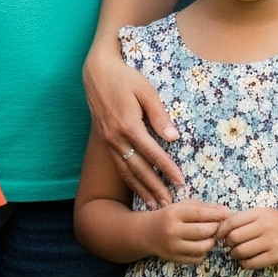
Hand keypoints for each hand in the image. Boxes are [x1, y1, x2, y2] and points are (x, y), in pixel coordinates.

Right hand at [83, 43, 183, 205]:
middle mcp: (116, 137)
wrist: (97, 72)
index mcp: (128, 125)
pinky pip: (118, 165)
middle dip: (155, 187)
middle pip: (138, 169)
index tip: (180, 181)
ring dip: (141, 189)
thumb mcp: (146, 91)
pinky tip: (138, 189)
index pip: (153, 153)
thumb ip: (159, 116)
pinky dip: (129, 180)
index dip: (167, 168)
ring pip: (126, 171)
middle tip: (169, 204)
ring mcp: (109, 141)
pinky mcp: (105, 141)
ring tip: (155, 205)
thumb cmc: (125, 77)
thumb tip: (173, 138)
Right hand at [143, 200, 228, 263]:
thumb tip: (226, 212)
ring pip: (202, 248)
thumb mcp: (183, 206)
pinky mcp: (175, 259)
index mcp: (174, 214)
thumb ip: (204, 207)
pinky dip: (204, 252)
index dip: (217, 214)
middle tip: (219, 225)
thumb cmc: (170, 216)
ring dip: (211, 241)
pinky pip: (198, 258)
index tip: (228, 213)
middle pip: (203, 232)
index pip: (200, 214)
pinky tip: (201, 244)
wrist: (148, 233)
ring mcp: (173, 247)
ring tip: (210, 235)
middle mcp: (172, 231)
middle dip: (216, 228)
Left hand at [220, 209, 277, 269]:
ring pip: (241, 252)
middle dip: (227, 243)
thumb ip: (244, 219)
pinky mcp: (275, 256)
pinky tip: (245, 260)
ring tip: (236, 253)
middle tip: (228, 245)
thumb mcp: (263, 213)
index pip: (231, 222)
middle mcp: (264, 227)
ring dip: (234, 254)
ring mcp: (270, 242)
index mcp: (259, 213)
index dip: (221, 230)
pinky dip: (244, 263)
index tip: (219, 235)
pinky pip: (252, 263)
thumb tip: (222, 229)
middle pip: (234, 238)